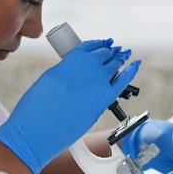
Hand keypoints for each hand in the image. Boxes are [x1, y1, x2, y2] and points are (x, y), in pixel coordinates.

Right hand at [0, 39, 138, 173]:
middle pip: (103, 55)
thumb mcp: (48, 80)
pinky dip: (131, 71)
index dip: (97, 44)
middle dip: (109, 52)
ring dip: (118, 59)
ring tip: (122, 55)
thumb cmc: (36, 109)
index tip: (102, 43)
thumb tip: (77, 71)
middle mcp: (85, 69)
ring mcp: (97, 83)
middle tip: (114, 50)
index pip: (88, 47)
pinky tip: (136, 64)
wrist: (36, 130)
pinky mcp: (104, 100)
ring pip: (114, 65)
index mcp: (69, 61)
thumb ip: (66, 71)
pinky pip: (123, 81)